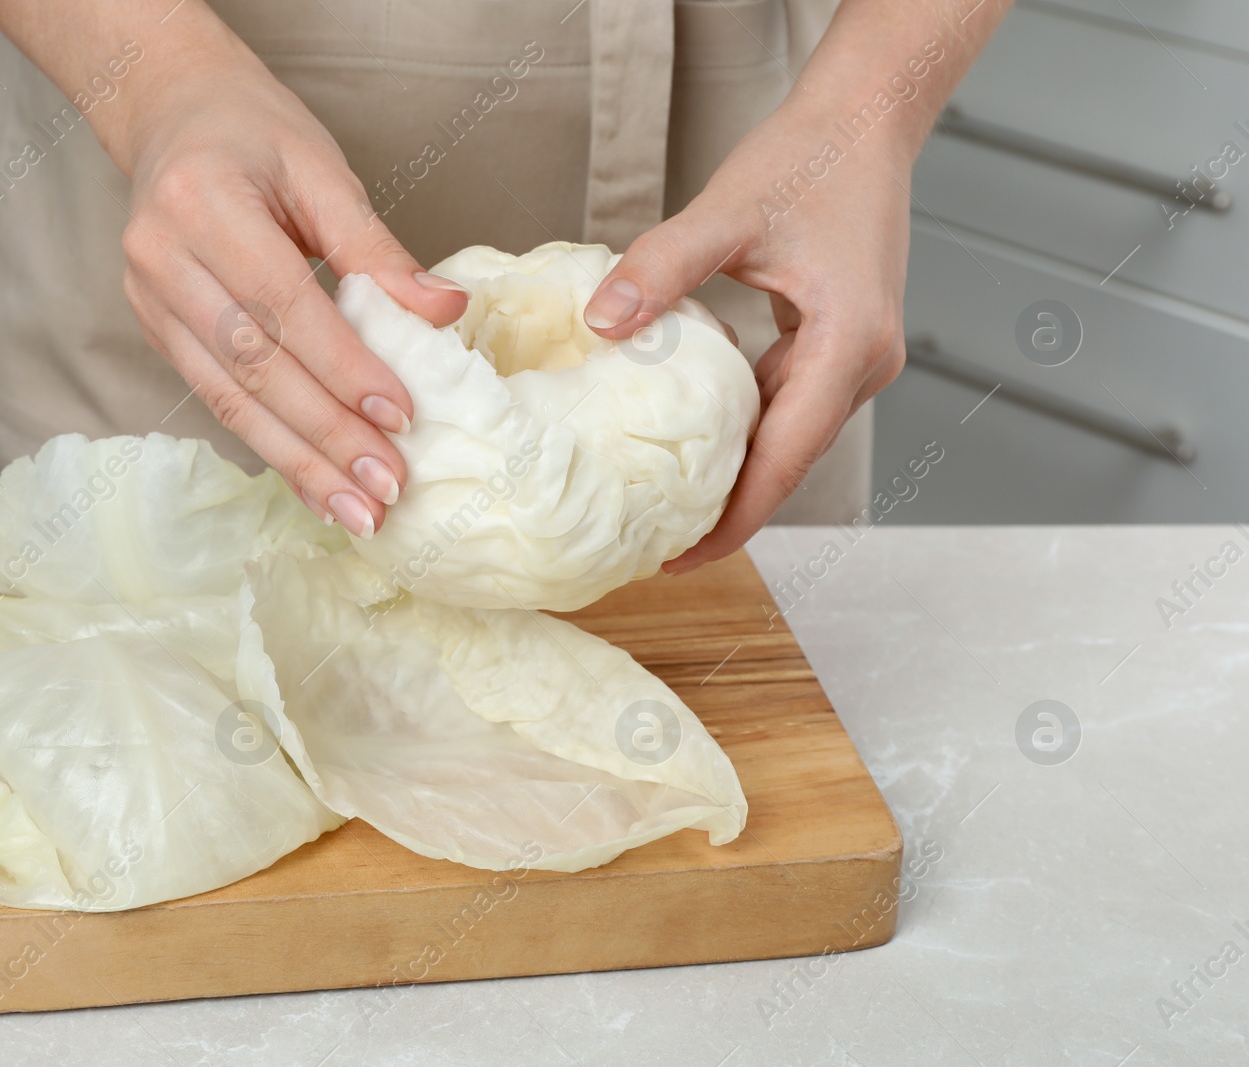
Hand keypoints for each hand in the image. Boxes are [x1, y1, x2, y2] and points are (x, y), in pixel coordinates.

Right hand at [115, 36, 467, 538]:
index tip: (401, 417)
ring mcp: (148, 300)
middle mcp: (161, 258)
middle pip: (252, 366)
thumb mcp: (321, 168)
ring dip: (297, 463)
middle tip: (385, 487)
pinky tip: (315, 485)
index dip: (343, 367)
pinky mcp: (154, 331)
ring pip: (228, 399)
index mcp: (202, 202)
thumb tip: (442, 312)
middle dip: (324, 436)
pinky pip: (216, 400)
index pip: (283, 303)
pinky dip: (271, 447)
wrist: (171, 113)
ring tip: (356, 511)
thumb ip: (377, 247)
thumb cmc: (254, 133)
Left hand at [583, 97, 914, 570]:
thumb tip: (601, 320)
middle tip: (658, 547)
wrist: (866, 118)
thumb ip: (663, 266)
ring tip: (669, 505)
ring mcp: (856, 356)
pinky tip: (694, 435)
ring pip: (790, 436)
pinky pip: (789, 402)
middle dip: (730, 510)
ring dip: (737, 471)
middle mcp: (864, 364)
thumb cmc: (812, 156)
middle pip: (791, 462)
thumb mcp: (728, 211)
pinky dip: (745, 424)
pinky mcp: (840, 341)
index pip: (786, 461)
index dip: (735, 519)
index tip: (682, 559)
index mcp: (849, 347)